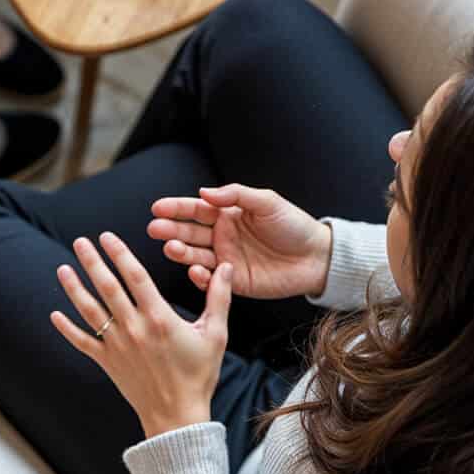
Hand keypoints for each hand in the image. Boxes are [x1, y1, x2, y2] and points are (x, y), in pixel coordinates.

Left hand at [51, 231, 233, 440]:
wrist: (178, 415)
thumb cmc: (199, 375)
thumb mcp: (215, 335)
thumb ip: (219, 298)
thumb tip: (226, 266)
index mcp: (159, 317)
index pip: (135, 276)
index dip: (120, 253)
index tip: (106, 236)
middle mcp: (134, 328)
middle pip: (108, 287)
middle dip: (92, 262)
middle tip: (80, 242)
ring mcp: (117, 345)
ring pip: (90, 311)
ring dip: (74, 288)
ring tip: (63, 268)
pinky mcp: (107, 362)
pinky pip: (82, 342)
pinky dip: (67, 328)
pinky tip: (54, 314)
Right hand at [148, 184, 331, 300]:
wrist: (318, 257)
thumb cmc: (294, 225)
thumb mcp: (266, 202)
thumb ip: (235, 195)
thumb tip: (203, 192)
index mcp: (227, 215)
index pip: (196, 210)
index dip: (176, 208)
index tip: (157, 208)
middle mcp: (222, 237)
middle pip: (190, 232)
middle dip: (171, 230)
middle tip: (155, 229)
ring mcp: (226, 259)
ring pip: (196, 255)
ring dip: (181, 252)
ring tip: (171, 248)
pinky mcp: (234, 281)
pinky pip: (211, 279)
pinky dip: (200, 276)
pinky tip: (195, 270)